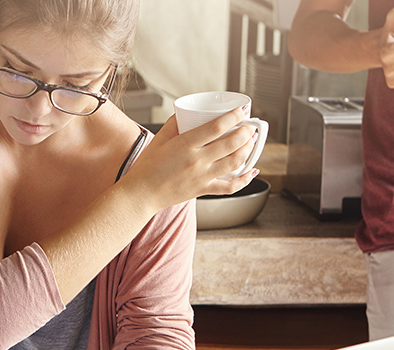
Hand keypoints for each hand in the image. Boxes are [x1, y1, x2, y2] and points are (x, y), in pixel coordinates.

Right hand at [122, 110, 258, 211]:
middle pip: (231, 143)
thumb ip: (174, 124)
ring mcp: (202, 177)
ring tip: (251, 141)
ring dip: (248, 150)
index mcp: (185, 145)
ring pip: (235, 162)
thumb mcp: (159, 139)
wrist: (141, 194)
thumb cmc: (147, 167)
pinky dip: (244, 180)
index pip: (216, 127)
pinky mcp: (203, 190)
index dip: (234, 116)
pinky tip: (252, 171)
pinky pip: (230, 187)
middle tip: (250, 126)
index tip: (243, 110)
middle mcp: (196, 161)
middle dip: (246, 132)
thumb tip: (187, 114)